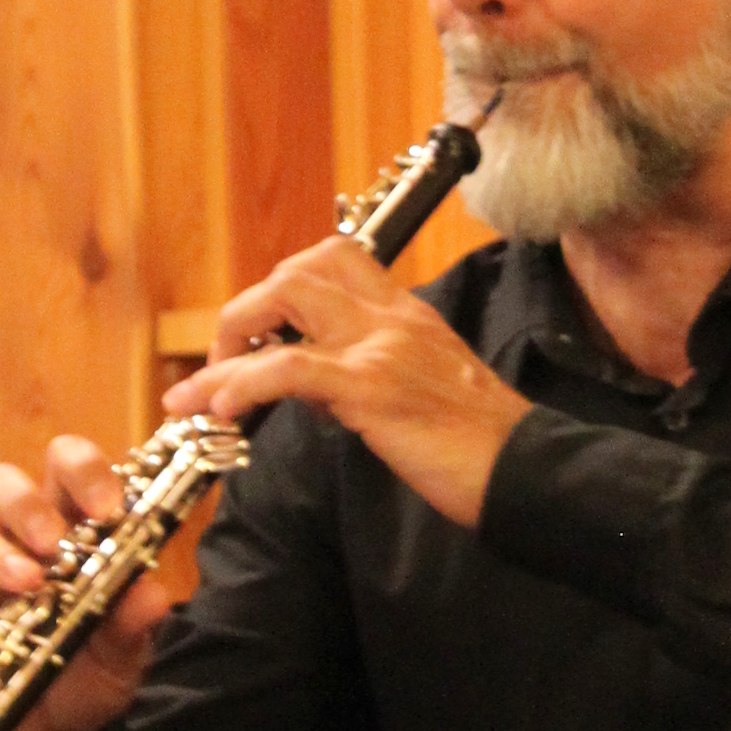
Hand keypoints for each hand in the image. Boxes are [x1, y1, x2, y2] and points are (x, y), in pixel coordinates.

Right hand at [0, 438, 170, 730]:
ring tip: (27, 584)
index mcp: (69, 530)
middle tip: (53, 542)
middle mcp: (17, 542)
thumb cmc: (88, 679)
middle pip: (2, 485)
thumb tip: (151, 594)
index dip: (84, 472)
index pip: (68, 471)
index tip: (108, 508)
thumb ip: (133, 626)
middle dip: (26, 503)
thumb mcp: (122, 659)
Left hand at [161, 238, 528, 527]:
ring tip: (200, 392)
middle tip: (223, 364)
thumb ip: (372, 376)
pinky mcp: (373, 389)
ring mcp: (382, 348)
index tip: (259, 333)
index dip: (282, 285)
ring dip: (228, 345)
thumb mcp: (426, 391)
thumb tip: (316, 390)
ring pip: (283, 302)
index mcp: (408, 315)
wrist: (530, 473)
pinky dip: (242, 385)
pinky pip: (289, 370)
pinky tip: (222, 411)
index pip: (336, 257)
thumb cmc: (482, 447)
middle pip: (298, 271)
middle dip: (244, 312)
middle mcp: (393, 318)